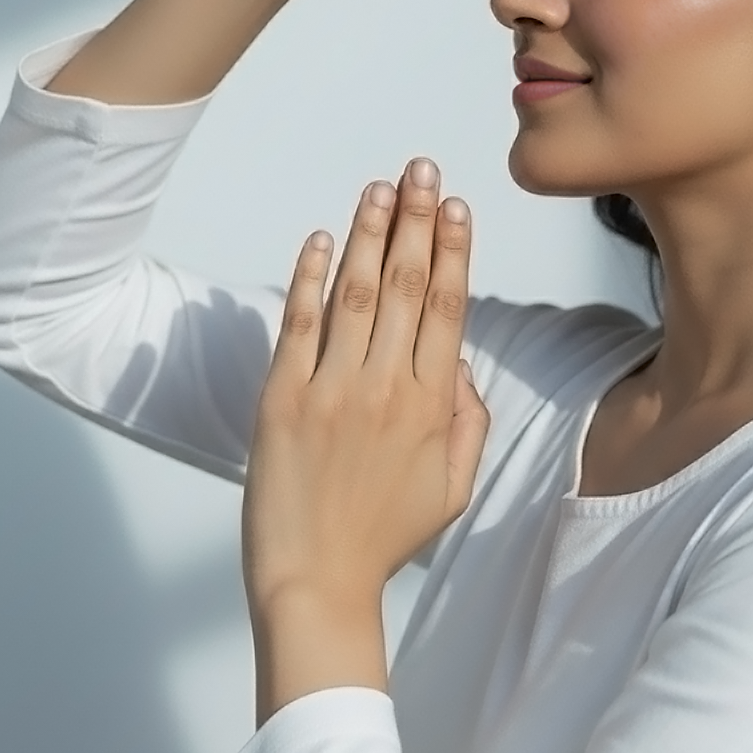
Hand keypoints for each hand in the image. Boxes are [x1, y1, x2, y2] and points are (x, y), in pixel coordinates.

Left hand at [242, 157, 489, 626]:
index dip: (453, 251)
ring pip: (357, 292)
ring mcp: (332, 388)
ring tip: (381, 188)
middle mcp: (387, 386)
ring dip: (369, 233)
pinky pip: (301, 323)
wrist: (316, 583)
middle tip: (422, 169)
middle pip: (406, 284)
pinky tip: (323, 238)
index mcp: (433, 405)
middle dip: (417, 219)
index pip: (447, 307)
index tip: (457, 207)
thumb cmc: (385, 537)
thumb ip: (470, 421)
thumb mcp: (454, 488)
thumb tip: (462, 364)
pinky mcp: (282, 397)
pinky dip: (311, 276)